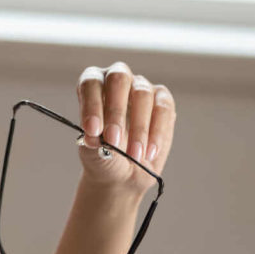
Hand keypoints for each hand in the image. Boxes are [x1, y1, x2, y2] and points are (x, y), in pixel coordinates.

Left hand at [75, 61, 175, 195]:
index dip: (91, 105)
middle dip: (115, 111)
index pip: (90, 84)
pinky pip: (163, 109)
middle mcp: (116, 80)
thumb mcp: (94, 154)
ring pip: (142, 95)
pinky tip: (149, 153)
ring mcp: (141, 87)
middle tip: (113, 140)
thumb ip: (93, 143)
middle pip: (118, 79)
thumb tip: (94, 137)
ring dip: (138, 129)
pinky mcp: (164, 100)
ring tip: (133, 155)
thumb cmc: (104, 156)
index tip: (92, 131)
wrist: (124, 174)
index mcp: (92, 86)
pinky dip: (157, 133)